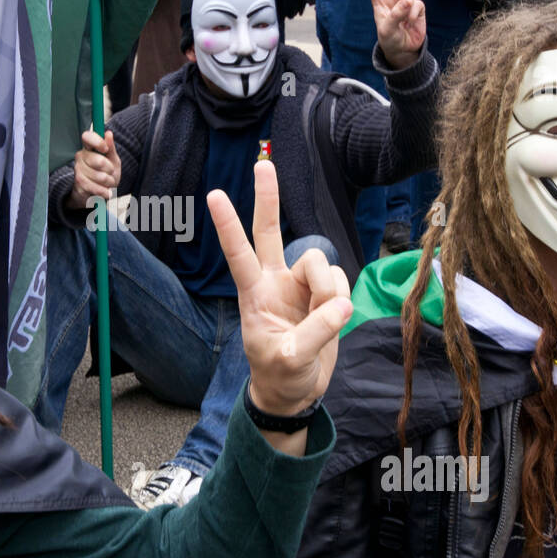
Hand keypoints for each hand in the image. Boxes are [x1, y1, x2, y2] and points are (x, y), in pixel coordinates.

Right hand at [67, 129, 121, 209]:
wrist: (97, 192)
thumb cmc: (106, 173)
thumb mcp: (112, 159)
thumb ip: (110, 147)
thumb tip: (108, 133)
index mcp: (89, 147)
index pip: (87, 137)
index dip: (97, 142)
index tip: (105, 149)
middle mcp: (80, 156)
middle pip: (97, 160)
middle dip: (109, 169)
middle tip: (111, 172)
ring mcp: (78, 170)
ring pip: (99, 176)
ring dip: (109, 182)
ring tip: (108, 182)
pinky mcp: (78, 183)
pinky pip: (95, 187)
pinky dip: (104, 191)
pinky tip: (106, 191)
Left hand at [209, 161, 351, 421]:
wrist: (296, 392)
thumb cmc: (281, 375)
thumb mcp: (291, 360)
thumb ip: (316, 332)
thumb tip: (341, 306)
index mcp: (255, 294)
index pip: (239, 254)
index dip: (228, 226)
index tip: (214, 195)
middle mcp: (276, 281)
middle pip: (270, 231)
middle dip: (268, 198)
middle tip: (262, 164)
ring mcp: (301, 285)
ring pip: (321, 263)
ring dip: (329, 290)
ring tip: (325, 322)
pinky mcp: (325, 294)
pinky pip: (341, 281)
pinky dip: (342, 300)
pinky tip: (333, 320)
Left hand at [349, 0, 425, 69]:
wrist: (405, 49)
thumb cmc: (391, 38)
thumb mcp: (387, 30)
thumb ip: (395, 15)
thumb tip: (407, 0)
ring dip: (407, 5)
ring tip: (404, 20)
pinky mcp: (418, 4)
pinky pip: (417, 5)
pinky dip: (414, 15)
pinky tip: (411, 23)